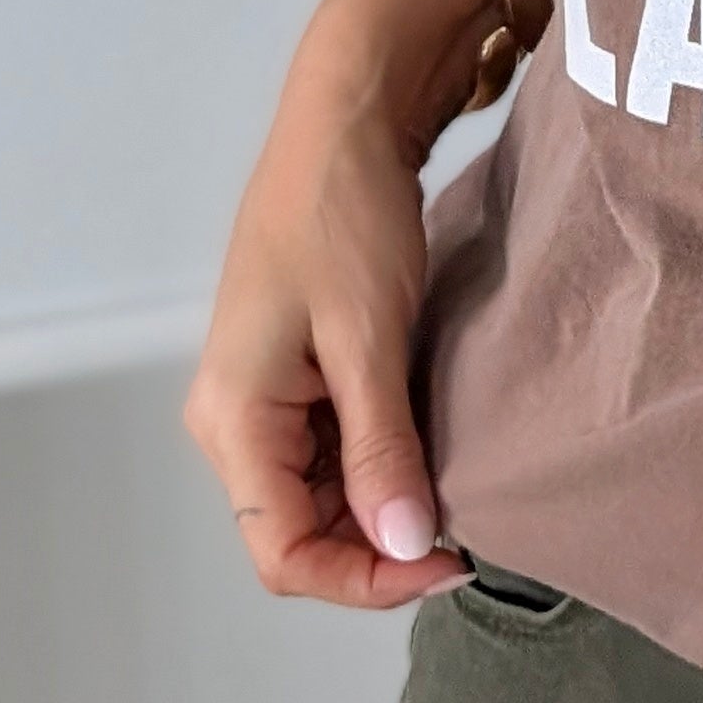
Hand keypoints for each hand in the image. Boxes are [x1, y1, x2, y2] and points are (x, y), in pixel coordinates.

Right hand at [183, 0, 482, 607]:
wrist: (341, 124)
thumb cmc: (342, 216)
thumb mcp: (369, 339)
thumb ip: (382, 450)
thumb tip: (405, 544)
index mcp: (234, 420)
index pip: (283, 554)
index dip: (364, 579)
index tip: (449, 562)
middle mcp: (235, 422)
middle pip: (300, 534)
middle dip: (381, 549)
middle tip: (469, 537)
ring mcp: (265, 401)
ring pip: (321, 498)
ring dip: (386, 509)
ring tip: (461, 497)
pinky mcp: (297, 377)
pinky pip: (336, 452)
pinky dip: (385, 466)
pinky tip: (437, 455)